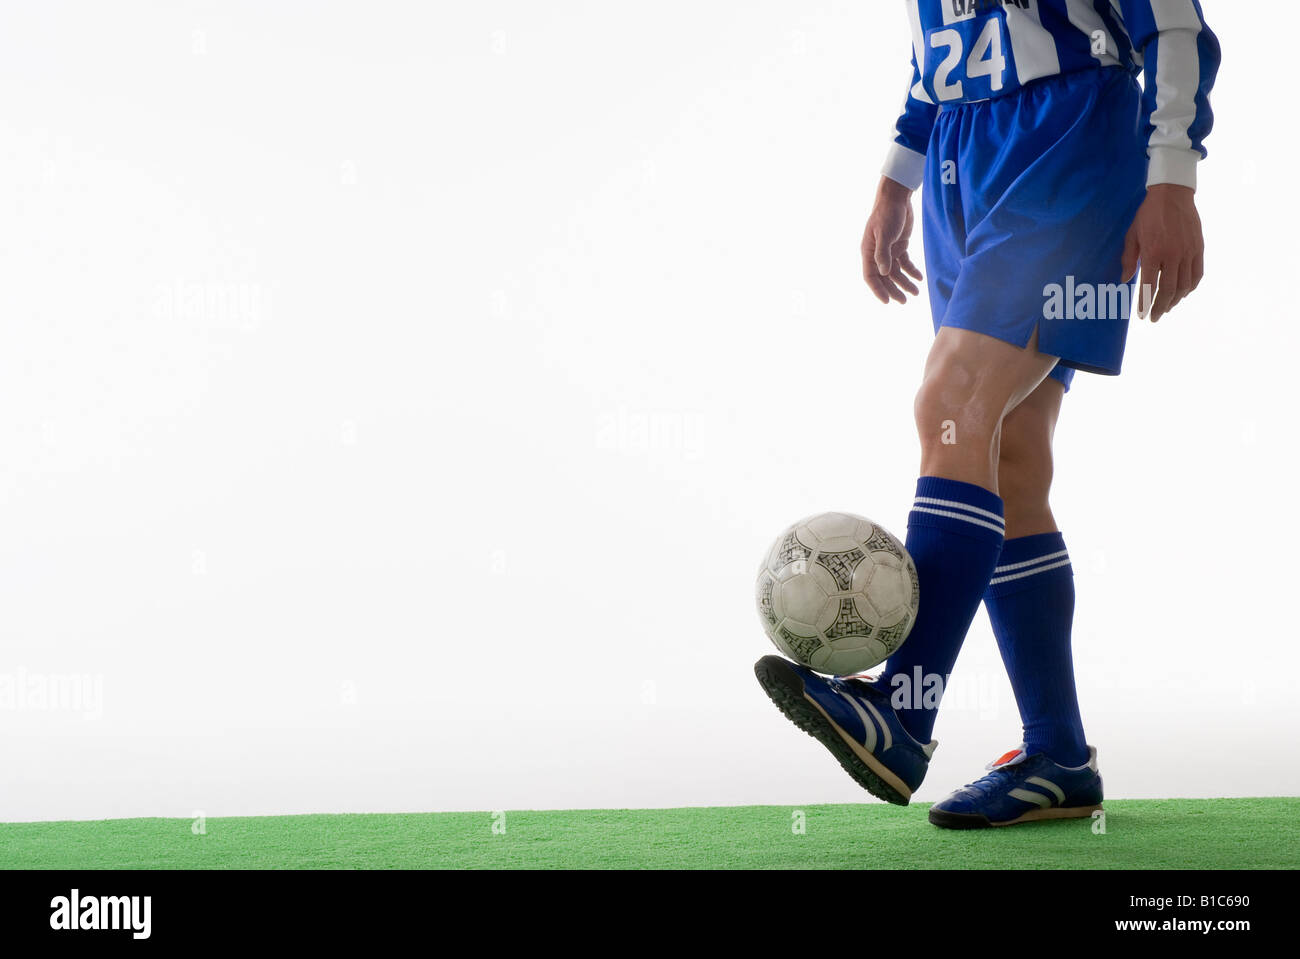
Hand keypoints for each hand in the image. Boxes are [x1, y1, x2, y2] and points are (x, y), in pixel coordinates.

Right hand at [861, 177, 922, 304]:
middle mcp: (877, 254)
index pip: (870, 276)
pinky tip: (919, 278)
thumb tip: (884, 273)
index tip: (887, 301)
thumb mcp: (884, 234)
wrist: (897, 198)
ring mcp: (889, 251)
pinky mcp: (899, 246)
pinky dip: (912, 271)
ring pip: (896, 272)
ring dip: (905, 283)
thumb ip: (883, 254)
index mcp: (868, 252)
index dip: (878, 290)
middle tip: (904, 301)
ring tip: (916, 292)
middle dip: (894, 290)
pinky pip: (905, 263)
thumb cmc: (887, 214)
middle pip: (884, 278)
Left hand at [1121, 183, 1203, 322]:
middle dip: (1160, 307)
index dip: (1145, 303)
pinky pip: (1197, 274)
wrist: (1172, 194)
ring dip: (1175, 300)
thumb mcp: (1132, 235)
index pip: (1148, 285)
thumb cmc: (1148, 214)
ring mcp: (1188, 252)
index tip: (1141, 315)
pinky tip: (1183, 293)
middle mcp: (1172, 255)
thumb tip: (1124, 280)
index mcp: (1153, 252)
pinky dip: (1190, 287)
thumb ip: (1129, 259)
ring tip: (1167, 307)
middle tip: (1154, 318)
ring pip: (1184, 285)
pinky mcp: (1199, 248)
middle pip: (1168, 290)